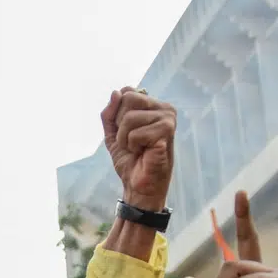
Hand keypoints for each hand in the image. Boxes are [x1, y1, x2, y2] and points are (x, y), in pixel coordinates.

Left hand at [102, 88, 176, 210]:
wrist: (138, 185)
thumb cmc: (130, 160)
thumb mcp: (112, 134)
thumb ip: (109, 113)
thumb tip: (116, 92)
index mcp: (153, 105)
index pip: (126, 92)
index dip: (116, 113)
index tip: (124, 131)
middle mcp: (164, 108)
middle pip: (128, 99)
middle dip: (120, 125)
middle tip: (130, 141)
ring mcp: (168, 118)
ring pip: (129, 118)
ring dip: (125, 139)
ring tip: (136, 148)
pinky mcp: (166, 132)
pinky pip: (134, 133)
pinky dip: (132, 146)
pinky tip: (143, 152)